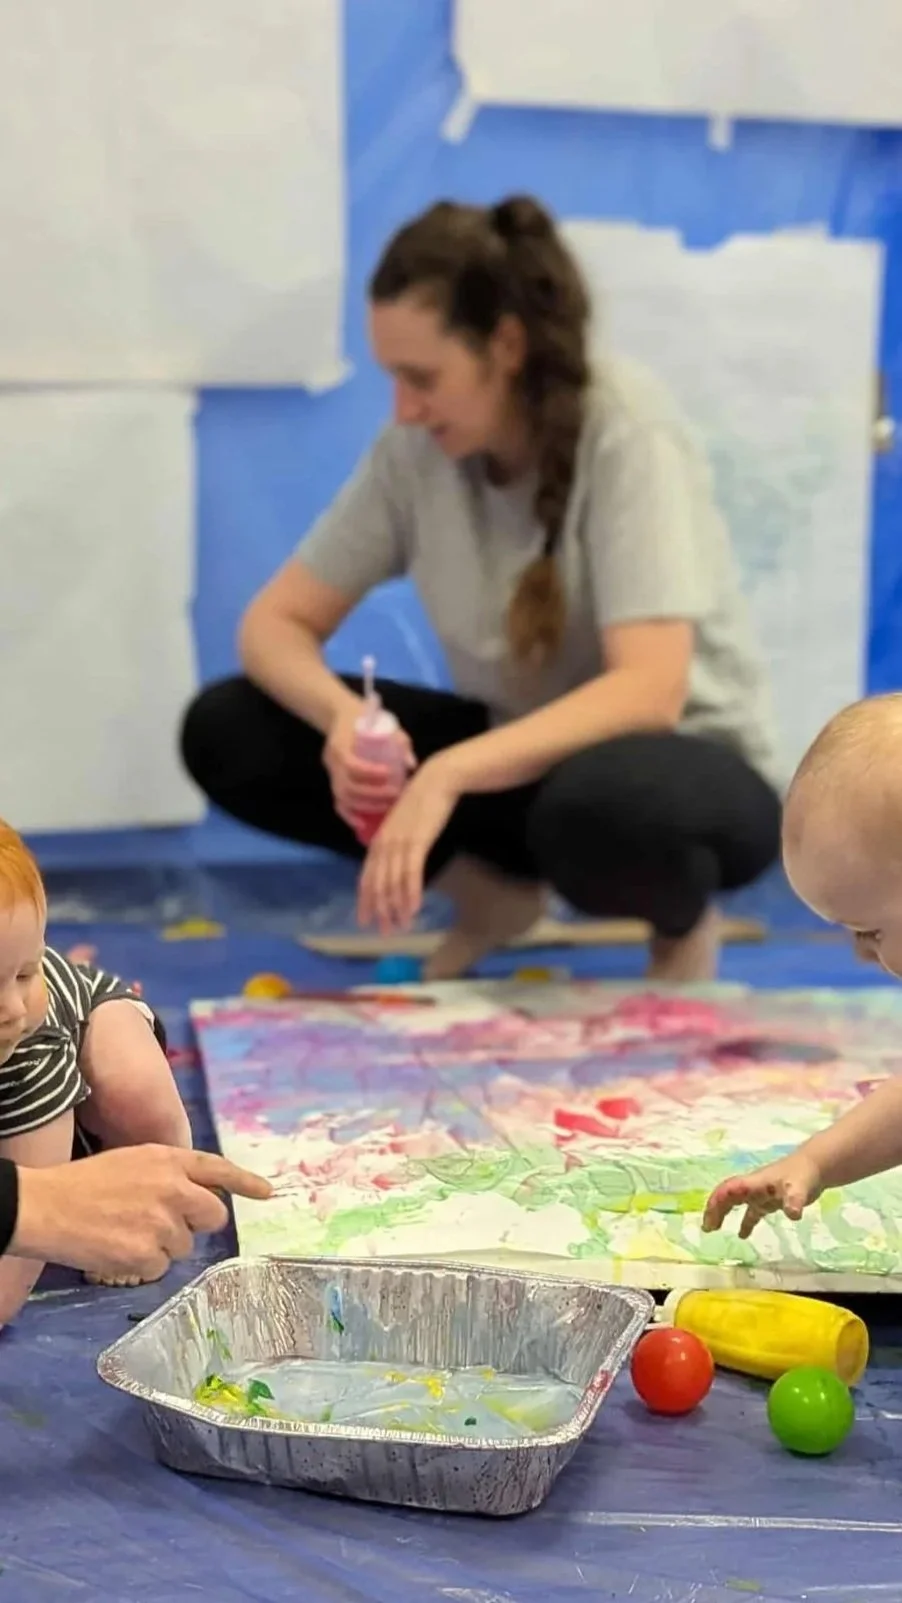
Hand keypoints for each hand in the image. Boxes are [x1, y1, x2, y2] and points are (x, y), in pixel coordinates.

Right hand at [12, 1147, 271, 1277]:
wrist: (45, 1207)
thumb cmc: (84, 1183)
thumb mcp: (132, 1162)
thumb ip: (169, 1174)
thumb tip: (195, 1197)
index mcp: (168, 1160)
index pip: (217, 1169)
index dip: (244, 1182)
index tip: (267, 1193)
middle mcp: (174, 1189)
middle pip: (213, 1216)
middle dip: (196, 1224)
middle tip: (166, 1224)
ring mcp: (162, 1223)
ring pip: (184, 1246)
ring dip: (162, 1245)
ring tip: (126, 1232)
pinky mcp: (148, 1255)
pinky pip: (159, 1269)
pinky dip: (141, 1265)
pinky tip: (117, 1250)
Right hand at [323, 703, 415, 830]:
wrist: (342, 716)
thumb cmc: (367, 719)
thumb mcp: (385, 724)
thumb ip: (399, 742)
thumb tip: (410, 764)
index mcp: (340, 745)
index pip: (350, 764)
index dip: (369, 773)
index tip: (389, 774)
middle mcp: (332, 762)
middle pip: (347, 786)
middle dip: (372, 794)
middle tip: (394, 795)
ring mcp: (331, 774)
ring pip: (342, 798)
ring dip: (365, 806)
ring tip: (386, 806)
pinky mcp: (333, 783)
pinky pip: (337, 804)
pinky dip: (349, 816)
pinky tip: (362, 823)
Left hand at [357, 757, 459, 932]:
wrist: (437, 780)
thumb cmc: (422, 801)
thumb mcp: (403, 824)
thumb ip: (396, 842)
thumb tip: (395, 862)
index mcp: (378, 840)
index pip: (366, 876)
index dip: (364, 900)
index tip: (364, 920)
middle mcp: (384, 844)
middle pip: (377, 884)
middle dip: (379, 911)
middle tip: (384, 932)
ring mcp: (399, 843)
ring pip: (392, 883)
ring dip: (396, 908)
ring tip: (401, 927)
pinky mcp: (417, 842)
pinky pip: (411, 874)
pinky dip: (410, 894)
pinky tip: (413, 909)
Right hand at [702, 1151, 822, 1238]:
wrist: (816, 1166)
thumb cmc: (804, 1174)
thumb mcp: (798, 1188)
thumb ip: (794, 1200)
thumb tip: (793, 1214)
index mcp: (754, 1183)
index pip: (729, 1190)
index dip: (717, 1201)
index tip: (711, 1218)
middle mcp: (753, 1187)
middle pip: (727, 1196)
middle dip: (715, 1209)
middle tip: (707, 1227)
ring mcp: (760, 1193)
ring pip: (736, 1203)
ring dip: (723, 1214)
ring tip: (714, 1229)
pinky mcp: (770, 1199)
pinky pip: (752, 1211)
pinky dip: (746, 1222)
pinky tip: (743, 1235)